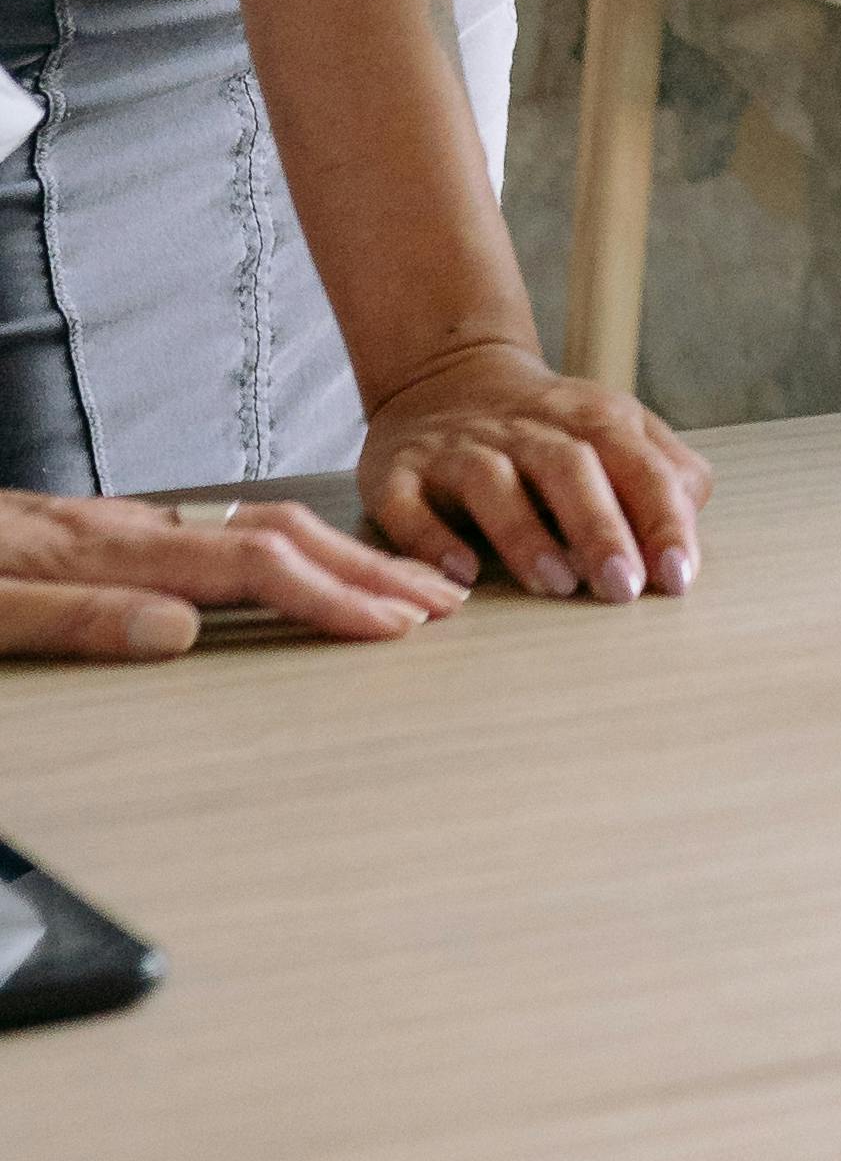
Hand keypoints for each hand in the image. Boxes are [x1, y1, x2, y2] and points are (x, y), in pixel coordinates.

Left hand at [0, 488, 466, 661]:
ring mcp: (116, 527)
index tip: (396, 627)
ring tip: (397, 583)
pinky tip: (295, 565)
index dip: (330, 597)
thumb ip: (79, 620)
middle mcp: (126, 529)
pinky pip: (220, 536)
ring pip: (252, 527)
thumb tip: (182, 634)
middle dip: (366, 567)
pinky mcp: (101, 535)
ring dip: (335, 555)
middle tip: (441, 601)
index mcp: (108, 550)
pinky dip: (284, 550)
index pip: (249, 570)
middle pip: (273, 536)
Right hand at [359, 346, 709, 603]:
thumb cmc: (549, 429)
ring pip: (493, 481)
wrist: (447, 376)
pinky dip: (432, 540)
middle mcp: (526, 429)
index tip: (677, 576)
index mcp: (591, 419)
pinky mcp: (400, 473)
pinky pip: (409, 505)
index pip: (637, 464)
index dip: (662, 519)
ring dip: (525, 533)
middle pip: (569, 467)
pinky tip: (459, 575)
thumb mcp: (616, 433)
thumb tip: (689, 524)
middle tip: (623, 587)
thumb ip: (663, 472)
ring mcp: (459, 448)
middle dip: (600, 528)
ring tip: (556, 583)